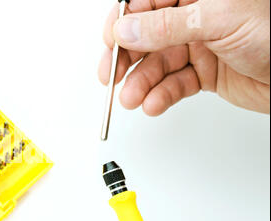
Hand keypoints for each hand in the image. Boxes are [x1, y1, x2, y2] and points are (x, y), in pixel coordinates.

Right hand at [98, 0, 269, 115]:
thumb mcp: (217, 21)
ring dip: (140, 83)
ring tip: (131, 98)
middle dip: (126, 58)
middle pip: (145, 36)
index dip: (124, 21)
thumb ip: (167, 26)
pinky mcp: (203, 73)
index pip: (146, 3)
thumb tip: (127, 29)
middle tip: (111, 76)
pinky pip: (173, 83)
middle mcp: (193, 18)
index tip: (111, 42)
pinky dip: (161, 95)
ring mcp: (197, 46)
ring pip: (157, 64)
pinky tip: (153, 103)